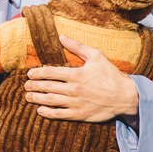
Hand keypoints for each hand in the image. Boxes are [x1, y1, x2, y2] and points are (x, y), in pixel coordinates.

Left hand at [24, 35, 139, 122]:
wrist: (125, 96)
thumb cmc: (111, 75)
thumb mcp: (96, 56)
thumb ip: (77, 47)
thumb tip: (61, 36)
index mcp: (76, 74)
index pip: (50, 73)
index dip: (37, 73)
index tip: (30, 74)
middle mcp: (73, 89)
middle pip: (47, 87)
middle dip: (34, 86)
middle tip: (26, 86)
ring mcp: (76, 103)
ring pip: (50, 101)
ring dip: (37, 99)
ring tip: (28, 97)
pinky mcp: (80, 114)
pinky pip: (59, 115)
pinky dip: (48, 113)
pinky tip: (40, 111)